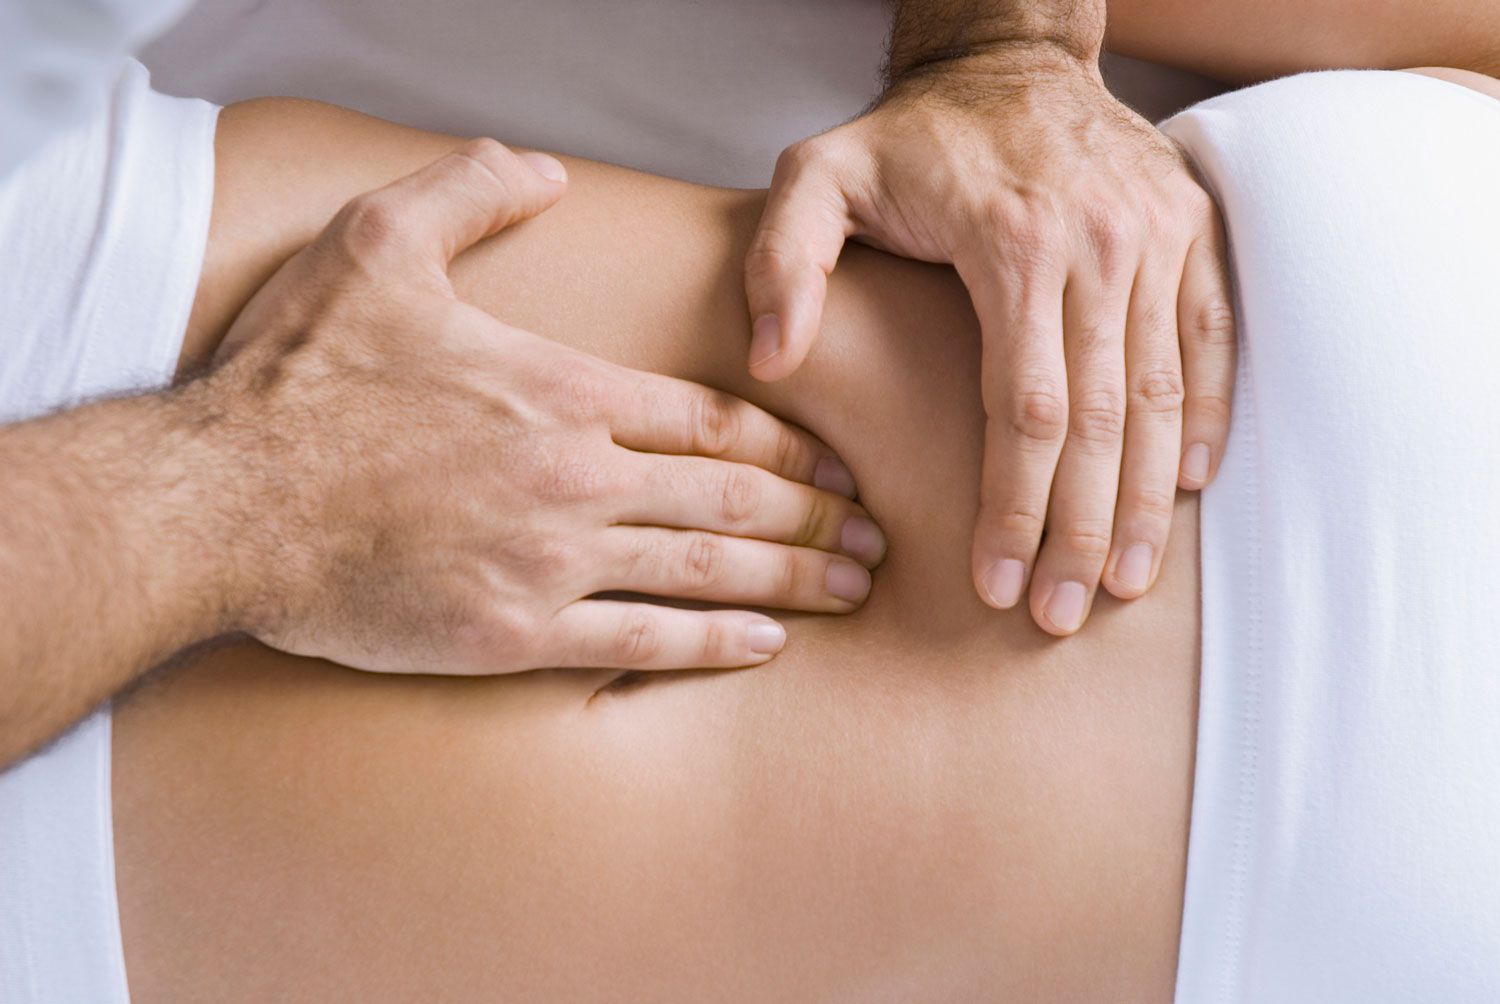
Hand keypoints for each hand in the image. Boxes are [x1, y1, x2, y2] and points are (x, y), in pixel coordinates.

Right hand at [201, 139, 883, 672]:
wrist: (222, 501)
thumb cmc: (298, 379)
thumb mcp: (376, 242)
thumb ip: (471, 190)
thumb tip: (544, 167)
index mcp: (561, 389)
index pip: (710, 422)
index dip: (788, 448)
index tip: (837, 466)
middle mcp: (577, 475)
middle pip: (734, 500)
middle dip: (820, 518)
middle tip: (878, 537)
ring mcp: (551, 559)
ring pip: (708, 570)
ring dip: (796, 579)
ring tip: (856, 588)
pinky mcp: (514, 632)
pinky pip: (643, 642)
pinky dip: (716, 643)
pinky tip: (767, 644)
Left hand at [745, 47, 1233, 634]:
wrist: (1012, 55)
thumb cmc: (915, 135)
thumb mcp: (820, 174)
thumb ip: (785, 262)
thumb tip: (770, 359)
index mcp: (1011, 246)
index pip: (1024, 411)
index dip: (1014, 509)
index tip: (998, 584)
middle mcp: (1098, 246)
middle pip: (1100, 423)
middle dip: (1079, 532)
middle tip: (1060, 615)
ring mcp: (1155, 238)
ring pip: (1161, 396)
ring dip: (1146, 500)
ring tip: (1123, 582)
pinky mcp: (1190, 232)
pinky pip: (1212, 339)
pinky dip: (1204, 417)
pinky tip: (1188, 486)